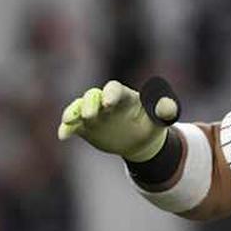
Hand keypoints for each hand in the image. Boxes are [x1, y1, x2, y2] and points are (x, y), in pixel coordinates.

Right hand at [57, 80, 177, 161]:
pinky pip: (73, 125)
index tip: (109, 104)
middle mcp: (105, 101)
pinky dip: (66, 128)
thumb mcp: (160, 119)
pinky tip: (62, 136)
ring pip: (79, 108)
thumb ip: (164, 111)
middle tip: (89, 115)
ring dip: (73, 112)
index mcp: (124, 96)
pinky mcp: (85, 127)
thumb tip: (168, 107)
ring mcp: (94, 113)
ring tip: (69, 120)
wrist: (140, 141)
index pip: (115, 89)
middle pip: (93, 96)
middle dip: (89, 104)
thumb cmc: (151, 125)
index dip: (111, 94)